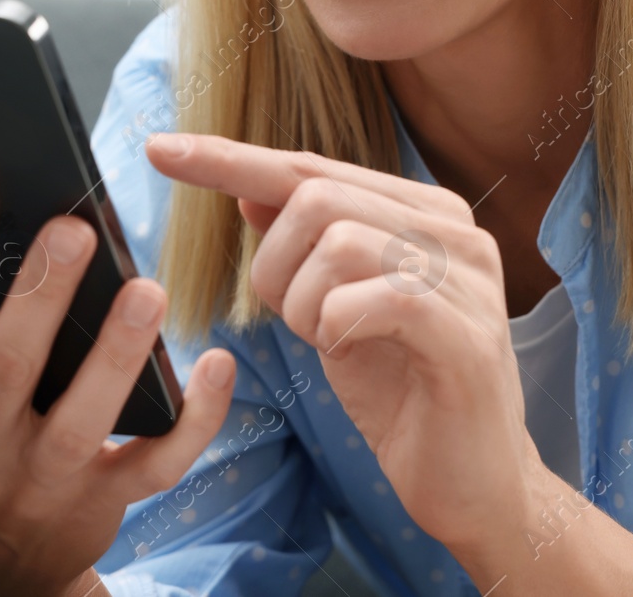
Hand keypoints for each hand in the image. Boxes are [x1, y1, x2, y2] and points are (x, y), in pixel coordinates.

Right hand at [0, 178, 236, 596]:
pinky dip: (196, 418)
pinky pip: (155, 464)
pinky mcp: (100, 504)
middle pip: (6, 366)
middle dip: (40, 295)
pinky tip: (218, 365)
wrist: (0, 568)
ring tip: (148, 291)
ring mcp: (38, 482)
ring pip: (80, 419)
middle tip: (74, 229)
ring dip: (116, 352)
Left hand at [145, 131, 539, 556]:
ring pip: (337, 242)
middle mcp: (454, 229)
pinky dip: (334, 325)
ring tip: (328, 343)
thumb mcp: (334, 310)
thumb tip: (247, 189)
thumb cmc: (403, 393)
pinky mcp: (466, 334)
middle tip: (294, 321)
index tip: (158, 148)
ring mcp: (468, 278)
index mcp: (423, 212)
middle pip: (316, 196)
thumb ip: (302, 248)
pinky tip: (346, 351)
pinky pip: (373, 298)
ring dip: (303, 303)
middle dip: (272, 264)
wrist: (475, 484)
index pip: (311, 166)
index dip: (229, 158)